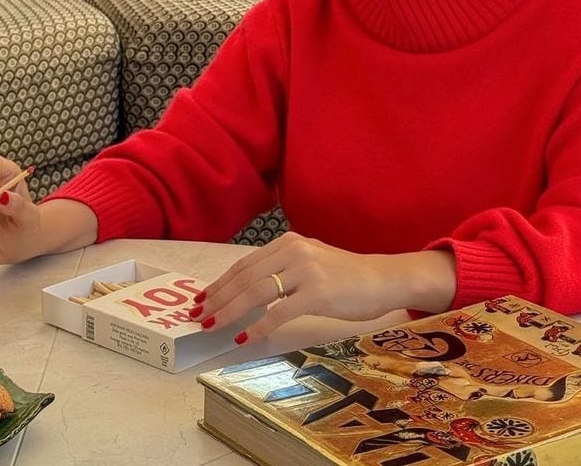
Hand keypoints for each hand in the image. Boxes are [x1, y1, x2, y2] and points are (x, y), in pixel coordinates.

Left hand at [189, 232, 456, 344]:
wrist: (382, 279)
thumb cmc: (345, 276)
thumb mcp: (309, 262)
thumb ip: (282, 269)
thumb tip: (247, 289)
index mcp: (287, 243)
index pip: (244, 264)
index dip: (220, 282)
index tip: (202, 299)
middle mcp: (293, 250)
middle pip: (245, 277)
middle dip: (218, 297)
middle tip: (198, 315)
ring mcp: (305, 270)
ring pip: (257, 292)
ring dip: (230, 311)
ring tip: (212, 326)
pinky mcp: (318, 292)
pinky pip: (280, 311)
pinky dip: (259, 326)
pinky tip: (245, 338)